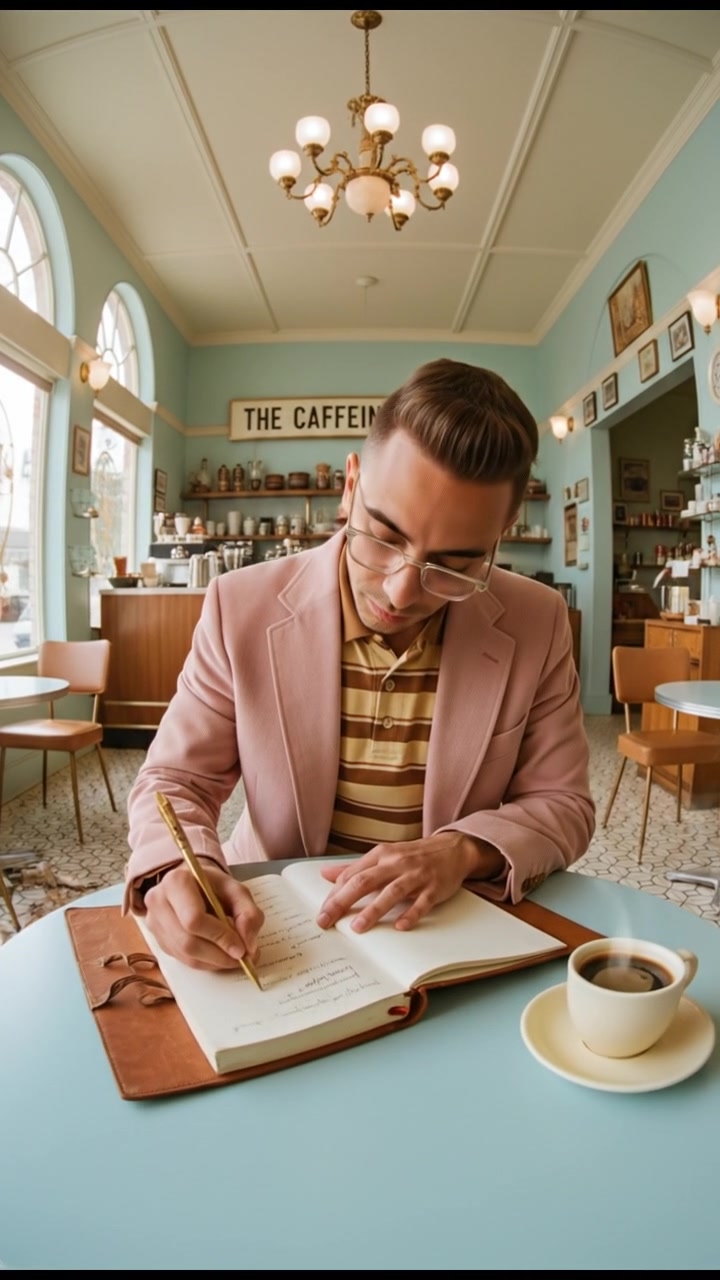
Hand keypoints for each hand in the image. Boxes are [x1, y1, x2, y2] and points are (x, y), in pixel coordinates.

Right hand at [143, 861, 263, 970]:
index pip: (194, 919)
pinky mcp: (157, 938)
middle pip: (188, 942)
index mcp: (177, 882)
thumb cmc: (214, 886)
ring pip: (184, 954)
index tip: (241, 949)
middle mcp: (158, 901)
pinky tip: (218, 955)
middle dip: (218, 955)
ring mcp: (154, 922)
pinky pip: (182, 959)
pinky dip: (205, 962)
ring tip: (233, 958)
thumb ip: (248, 913)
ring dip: (213, 962)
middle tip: (241, 958)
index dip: (219, 937)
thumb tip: (248, 945)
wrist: (193, 884)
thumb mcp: (237, 890)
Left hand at [317, 832, 503, 932]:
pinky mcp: (434, 887)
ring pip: (392, 892)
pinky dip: (411, 914)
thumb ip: (355, 867)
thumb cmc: (412, 856)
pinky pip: (421, 902)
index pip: (351, 875)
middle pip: (365, 882)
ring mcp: (416, 875)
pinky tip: (400, 927)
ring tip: (357, 928)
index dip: (334, 894)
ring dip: (373, 910)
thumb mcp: (383, 856)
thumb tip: (325, 874)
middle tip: (325, 921)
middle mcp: (396, 863)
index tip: (321, 913)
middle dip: (342, 902)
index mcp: (380, 855)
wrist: (452, 849)